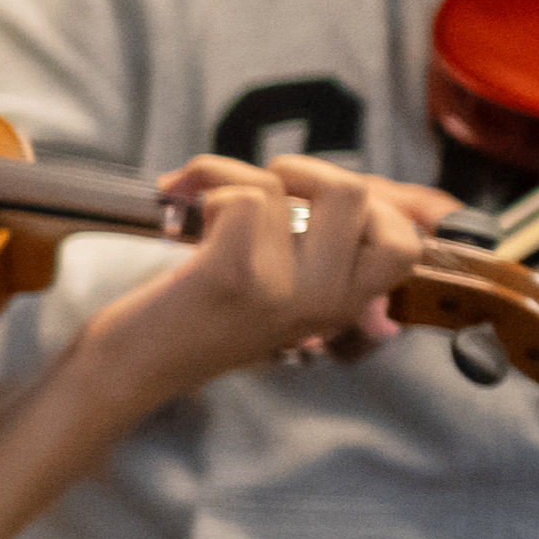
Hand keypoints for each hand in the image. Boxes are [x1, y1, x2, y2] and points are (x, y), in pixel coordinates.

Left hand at [81, 154, 447, 403]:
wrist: (133, 367)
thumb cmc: (197, 318)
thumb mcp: (278, 292)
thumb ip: (318, 249)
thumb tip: (354, 186)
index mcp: (342, 306)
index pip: (405, 246)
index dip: (369, 204)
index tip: (315, 201)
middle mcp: (325, 301)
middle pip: (354, 191)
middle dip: (299, 170)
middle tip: (256, 188)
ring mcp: (285, 288)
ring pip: (284, 184)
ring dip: (230, 174)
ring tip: (199, 198)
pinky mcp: (238, 274)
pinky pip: (242, 194)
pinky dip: (204, 184)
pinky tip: (179, 210)